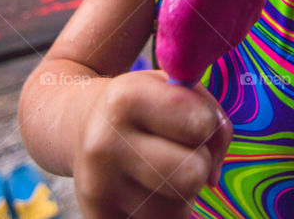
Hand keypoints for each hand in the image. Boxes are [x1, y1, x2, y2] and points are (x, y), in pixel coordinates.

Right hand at [72, 70, 232, 218]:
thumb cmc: (142, 106)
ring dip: (181, 192)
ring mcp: (98, 187)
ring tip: (158, 170)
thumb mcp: (173, 88)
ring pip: (179, 209)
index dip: (206, 122)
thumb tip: (212, 180)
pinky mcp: (99, 218)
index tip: (186, 119)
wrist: (81, 127)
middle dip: (197, 163)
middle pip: (192, 174)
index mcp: (125, 99)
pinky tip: (146, 190)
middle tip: (178, 151)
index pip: (201, 124)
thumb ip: (210, 115)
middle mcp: (104, 144)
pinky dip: (164, 211)